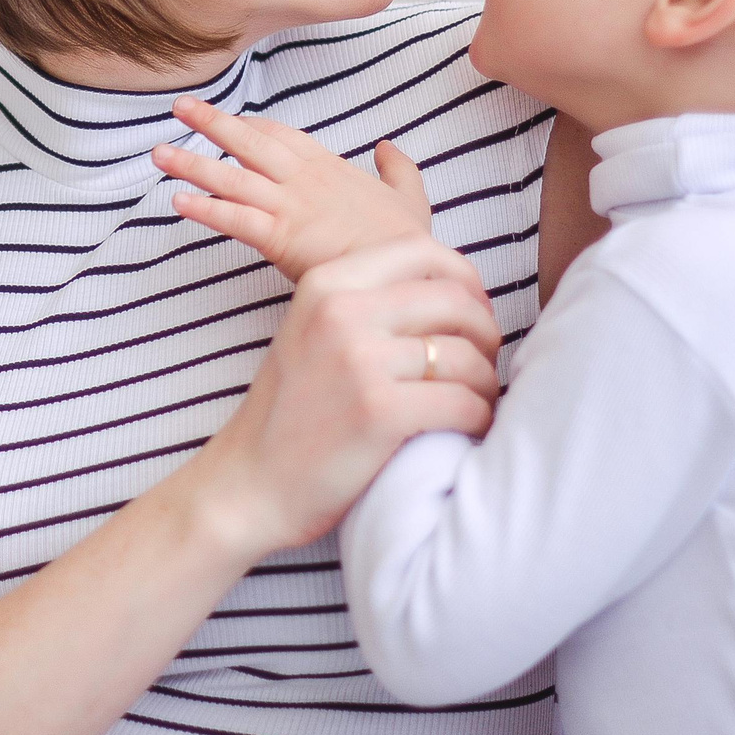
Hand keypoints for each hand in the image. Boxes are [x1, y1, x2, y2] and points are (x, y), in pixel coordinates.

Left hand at [153, 96, 434, 281]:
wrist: (407, 274)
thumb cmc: (407, 244)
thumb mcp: (410, 198)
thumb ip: (398, 168)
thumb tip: (387, 145)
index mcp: (330, 169)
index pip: (283, 136)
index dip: (254, 126)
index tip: (231, 117)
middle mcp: (303, 181)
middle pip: (249, 144)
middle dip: (212, 124)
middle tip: (180, 107)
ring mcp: (289, 207)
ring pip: (232, 177)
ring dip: (193, 164)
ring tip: (159, 153)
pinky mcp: (280, 238)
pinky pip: (235, 219)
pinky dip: (205, 209)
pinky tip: (178, 201)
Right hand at [184, 238, 501, 556]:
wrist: (248, 483)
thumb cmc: (292, 413)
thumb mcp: (314, 332)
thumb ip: (369, 303)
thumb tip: (460, 292)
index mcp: (325, 284)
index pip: (423, 251)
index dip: (465, 280)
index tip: (471, 314)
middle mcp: (341, 311)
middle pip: (455, 301)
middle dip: (485, 335)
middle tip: (481, 367)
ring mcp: (359, 361)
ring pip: (467, 357)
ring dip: (486, 384)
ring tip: (475, 403)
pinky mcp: (380, 412)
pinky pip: (465, 403)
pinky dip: (478, 420)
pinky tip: (467, 430)